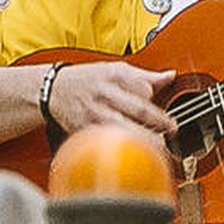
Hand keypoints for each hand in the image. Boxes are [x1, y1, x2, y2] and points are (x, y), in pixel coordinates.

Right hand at [49, 61, 177, 140]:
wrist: (52, 89)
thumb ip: (145, 75)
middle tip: (172, 131)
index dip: (158, 103)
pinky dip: (122, 148)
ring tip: (159, 148)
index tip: (170, 117)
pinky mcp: (84, 130)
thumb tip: (171, 76)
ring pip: (125, 128)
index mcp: (115, 76)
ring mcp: (95, 113)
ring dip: (144, 139)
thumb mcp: (115, 69)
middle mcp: (106, 94)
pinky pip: (107, 141)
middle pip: (139, 109)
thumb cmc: (87, 80)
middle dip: (159, 122)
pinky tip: (133, 153)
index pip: (146, 90)